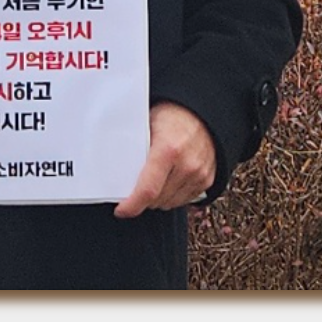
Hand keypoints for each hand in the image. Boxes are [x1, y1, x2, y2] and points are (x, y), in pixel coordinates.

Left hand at [113, 102, 216, 218]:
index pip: (148, 190)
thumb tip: (113, 166)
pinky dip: (172, 195)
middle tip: (134, 186)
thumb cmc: (171, 113)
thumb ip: (134, 146)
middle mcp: (187, 165)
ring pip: (170, 203)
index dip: (132, 205)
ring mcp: (199, 174)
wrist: (202, 111)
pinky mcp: (207, 180)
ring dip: (158, 198)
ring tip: (152, 180)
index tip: (121, 210)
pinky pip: (184, 200)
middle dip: (142, 199)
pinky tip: (167, 180)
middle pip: (157, 200)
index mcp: (168, 149)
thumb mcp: (147, 123)